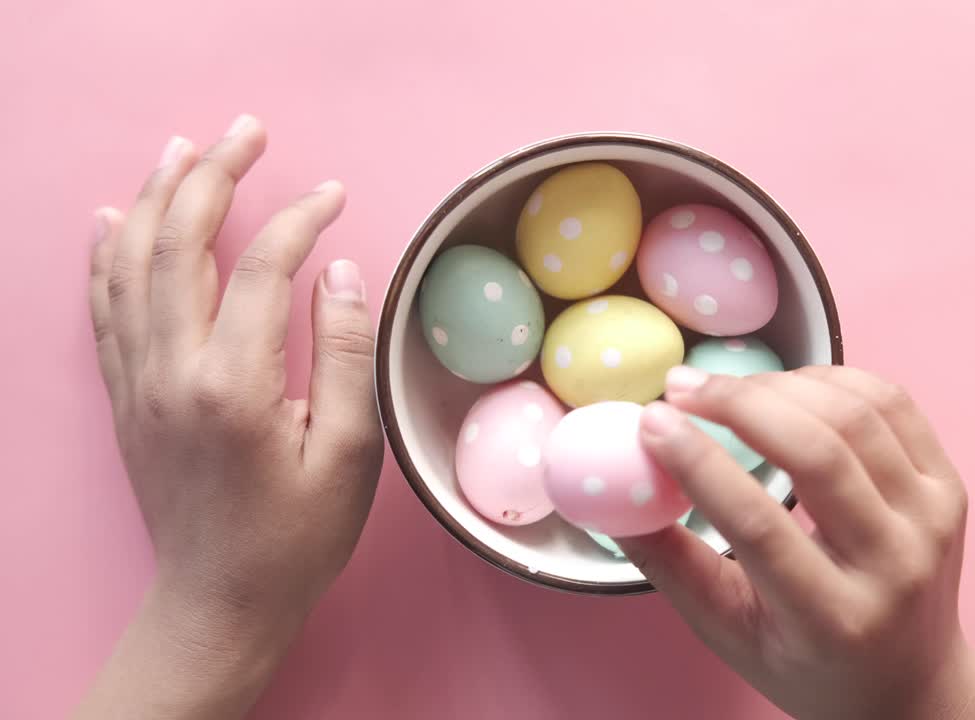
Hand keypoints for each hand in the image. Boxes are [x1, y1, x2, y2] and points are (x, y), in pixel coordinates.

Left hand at [77, 116, 382, 718]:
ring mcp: (138, 382)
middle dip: (213, 175)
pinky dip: (107, 255)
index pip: (261, 267)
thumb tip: (337, 271)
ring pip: (132, 264)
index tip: (331, 195)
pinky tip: (115, 219)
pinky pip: (103, 308)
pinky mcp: (126, 397)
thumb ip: (344, 355)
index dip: (299, 219)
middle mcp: (171, 371)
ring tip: (183, 150)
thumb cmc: (296, 537)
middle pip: (180, 244)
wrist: (221, 600)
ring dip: (157, 198)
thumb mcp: (348, 455)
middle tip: (247, 131)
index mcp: (233, 383)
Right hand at [620, 366, 974, 719]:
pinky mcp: (951, 488)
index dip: (698, 462)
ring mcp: (933, 521)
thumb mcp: (728, 633)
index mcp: (833, 619)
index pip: (758, 523)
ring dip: (781, 384)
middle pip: (818, 453)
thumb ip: (671, 564)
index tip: (650, 421)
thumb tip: (612, 495)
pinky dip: (833, 379)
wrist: (910, 685)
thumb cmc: (809, 664)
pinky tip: (788, 386)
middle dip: (738, 403)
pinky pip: (893, 404)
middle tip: (680, 387)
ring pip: (857, 416)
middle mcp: (895, 566)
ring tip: (726, 387)